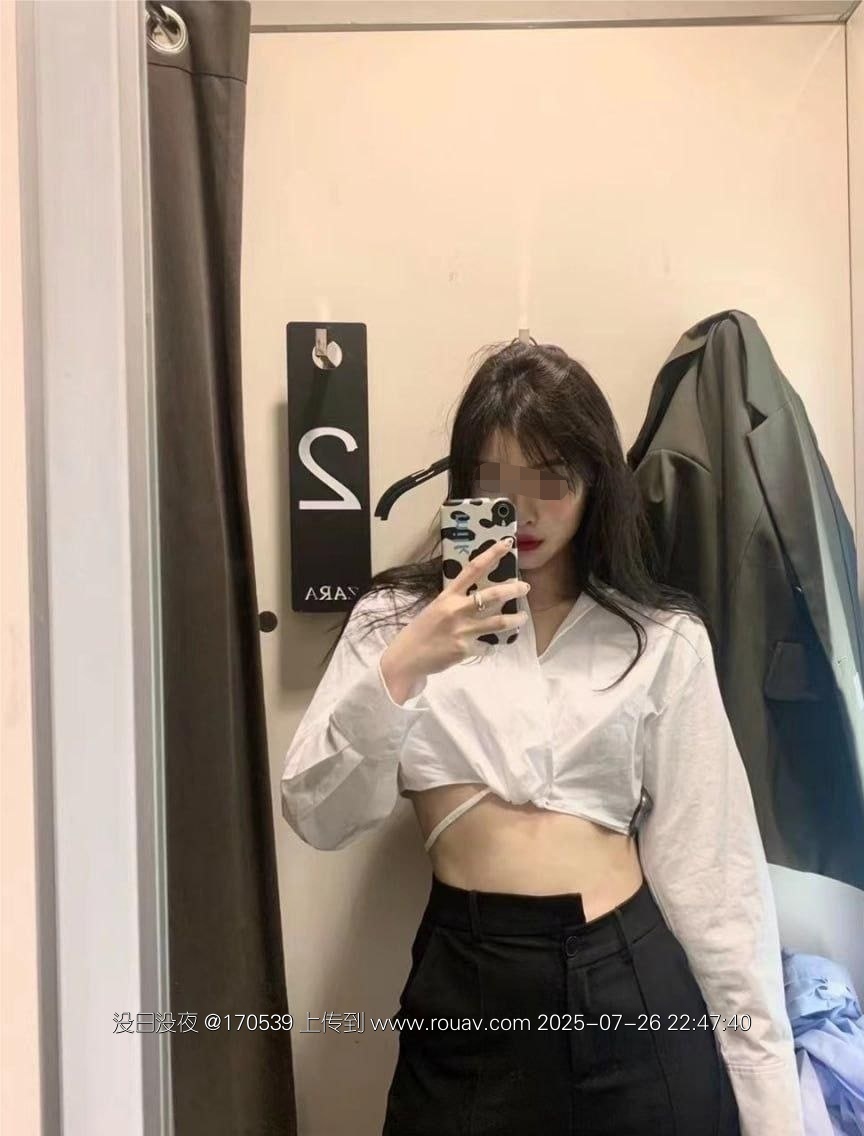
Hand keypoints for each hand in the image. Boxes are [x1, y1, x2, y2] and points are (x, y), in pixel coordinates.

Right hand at [381, 538, 529, 681]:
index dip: (491, 554)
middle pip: (492, 595)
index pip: (472, 569)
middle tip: (525, 587)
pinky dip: (490, 647)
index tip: (507, 543)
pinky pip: (487, 646)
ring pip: (498, 622)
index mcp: (448, 596)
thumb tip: (479, 595)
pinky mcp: (465, 649)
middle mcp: (457, 610)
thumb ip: (456, 600)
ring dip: (515, 619)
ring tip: (523, 617)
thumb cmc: (422, 630)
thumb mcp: (436, 607)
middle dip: (513, 590)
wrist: (407, 657)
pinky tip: (488, 647)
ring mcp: (462, 630)